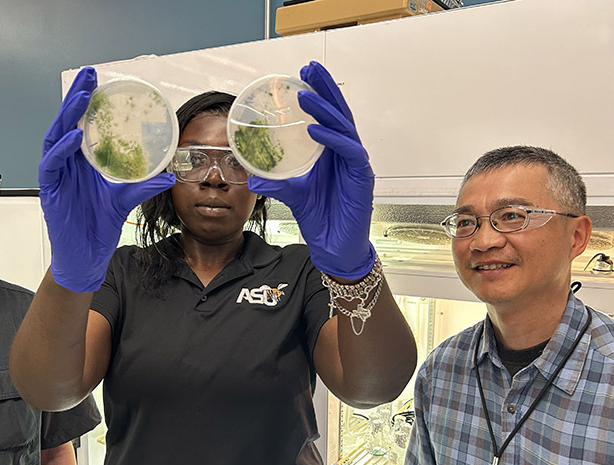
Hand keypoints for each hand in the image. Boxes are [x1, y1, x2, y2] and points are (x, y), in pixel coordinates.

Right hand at [38, 67, 175, 291]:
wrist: (85, 258)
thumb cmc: (98, 228)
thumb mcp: (126, 201)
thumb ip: (144, 186)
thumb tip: (171, 174)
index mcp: (82, 164)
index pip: (82, 126)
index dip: (88, 103)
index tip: (99, 81)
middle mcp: (66, 165)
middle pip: (67, 124)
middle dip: (76, 98)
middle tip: (89, 76)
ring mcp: (56, 177)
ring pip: (55, 138)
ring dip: (67, 116)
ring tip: (82, 96)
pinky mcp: (49, 191)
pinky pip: (51, 166)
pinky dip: (62, 150)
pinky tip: (74, 136)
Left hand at [248, 61, 375, 280]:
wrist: (335, 247)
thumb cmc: (321, 219)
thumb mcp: (292, 195)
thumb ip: (276, 184)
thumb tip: (251, 177)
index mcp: (331, 153)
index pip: (327, 116)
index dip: (318, 93)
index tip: (302, 74)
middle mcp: (345, 154)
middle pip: (338, 113)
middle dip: (325, 88)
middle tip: (310, 67)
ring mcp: (355, 165)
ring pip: (344, 128)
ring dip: (325, 110)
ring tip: (305, 95)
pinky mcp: (362, 178)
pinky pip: (350, 153)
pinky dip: (333, 139)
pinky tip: (316, 130)